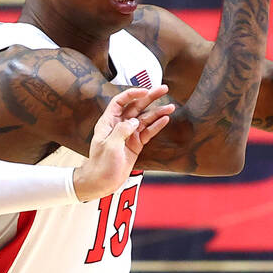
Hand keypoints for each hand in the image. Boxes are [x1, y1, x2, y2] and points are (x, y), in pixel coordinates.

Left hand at [72, 86, 174, 200]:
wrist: (102, 182)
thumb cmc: (101, 165)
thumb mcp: (110, 146)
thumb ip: (122, 131)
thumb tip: (135, 121)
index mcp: (108, 122)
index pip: (120, 102)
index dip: (132, 94)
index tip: (145, 91)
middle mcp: (119, 125)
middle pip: (136, 107)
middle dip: (150, 97)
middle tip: (163, 89)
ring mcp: (129, 135)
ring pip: (145, 119)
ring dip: (157, 112)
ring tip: (171, 107)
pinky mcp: (136, 144)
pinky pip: (148, 132)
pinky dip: (156, 126)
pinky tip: (165, 119)